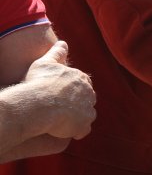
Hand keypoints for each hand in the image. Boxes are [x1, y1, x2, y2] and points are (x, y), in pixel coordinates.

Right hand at [0, 40, 96, 161]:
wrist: (39, 103)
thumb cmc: (39, 82)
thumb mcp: (45, 63)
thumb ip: (56, 53)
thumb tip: (63, 42)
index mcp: (81, 78)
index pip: (82, 83)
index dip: (71, 90)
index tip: (61, 95)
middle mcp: (89, 93)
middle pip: (86, 99)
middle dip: (77, 104)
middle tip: (61, 109)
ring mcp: (88, 110)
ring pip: (86, 115)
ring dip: (77, 118)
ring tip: (62, 121)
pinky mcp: (83, 125)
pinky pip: (83, 131)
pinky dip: (76, 132)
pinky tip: (66, 132)